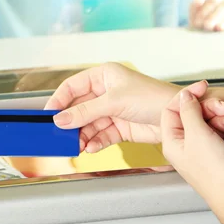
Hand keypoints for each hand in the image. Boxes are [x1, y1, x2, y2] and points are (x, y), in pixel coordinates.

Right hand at [45, 64, 223, 152]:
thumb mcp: (114, 102)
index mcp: (104, 76)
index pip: (73, 86)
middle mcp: (107, 92)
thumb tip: (60, 119)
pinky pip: (101, 135)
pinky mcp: (121, 127)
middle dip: (71, 122)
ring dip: (82, 135)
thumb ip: (85, 112)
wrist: (176, 116)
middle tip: (58, 135)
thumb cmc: (151, 97)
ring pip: (89, 124)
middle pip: (80, 108)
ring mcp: (113, 110)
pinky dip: (94, 142)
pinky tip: (90, 147)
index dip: (59, 100)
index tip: (47, 114)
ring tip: (76, 146)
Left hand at [161, 84, 223, 223]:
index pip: (172, 109)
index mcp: (172, 141)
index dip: (186, 96)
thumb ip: (189, 111)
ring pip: (213, 121)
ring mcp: (204, 148)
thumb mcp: (198, 135)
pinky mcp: (220, 151)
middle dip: (213, 109)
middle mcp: (186, 144)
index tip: (202, 87)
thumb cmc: (215, 175)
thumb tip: (184, 95)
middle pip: (195, 113)